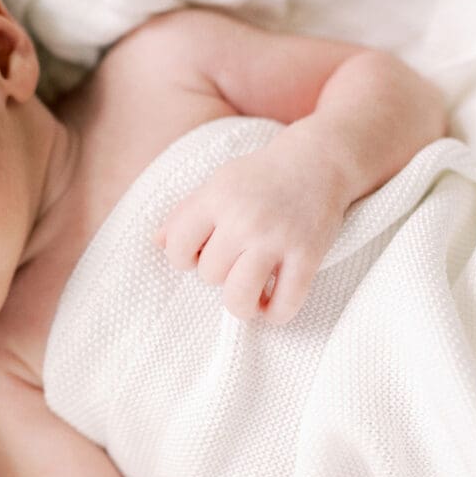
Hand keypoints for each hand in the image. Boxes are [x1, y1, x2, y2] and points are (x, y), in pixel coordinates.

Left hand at [155, 139, 352, 323]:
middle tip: (233, 263)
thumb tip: (157, 243)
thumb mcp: (217, 183)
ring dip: (240, 304)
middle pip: (209, 274)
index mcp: (216, 199)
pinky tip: (270, 305)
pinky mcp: (307, 256)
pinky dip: (274, 314)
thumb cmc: (260, 177)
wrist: (318, 162)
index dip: (183, 259)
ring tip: (247, 296)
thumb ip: (185, 213)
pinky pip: (284, 304)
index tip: (199, 255)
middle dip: (217, 275)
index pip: (177, 249)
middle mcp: (244, 220)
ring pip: (239, 296)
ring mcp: (276, 239)